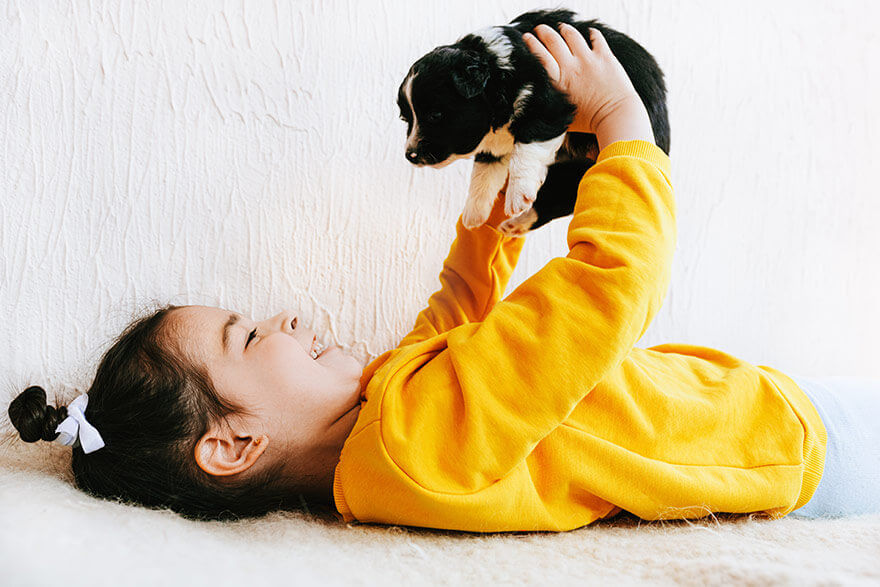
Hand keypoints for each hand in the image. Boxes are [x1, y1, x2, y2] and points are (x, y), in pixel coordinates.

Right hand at [523, 24, 650, 144]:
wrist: (615, 117)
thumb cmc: (588, 123)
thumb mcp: (561, 116)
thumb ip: (550, 106)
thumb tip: (537, 105)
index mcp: (557, 81)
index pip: (539, 56)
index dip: (531, 44)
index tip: (526, 38)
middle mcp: (570, 67)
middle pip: (552, 40)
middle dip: (544, 32)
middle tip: (540, 30)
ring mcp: (588, 59)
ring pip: (571, 35)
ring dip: (564, 29)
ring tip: (562, 28)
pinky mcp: (605, 57)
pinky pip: (596, 37)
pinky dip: (591, 33)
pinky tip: (589, 33)